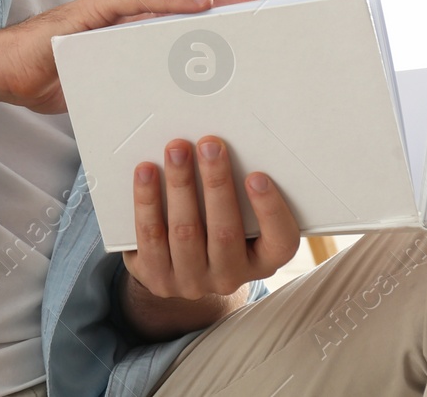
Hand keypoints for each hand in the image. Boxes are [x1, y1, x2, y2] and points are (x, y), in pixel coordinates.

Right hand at [0, 0, 258, 113]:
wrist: (1, 71)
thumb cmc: (44, 81)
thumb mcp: (102, 87)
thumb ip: (131, 84)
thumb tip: (170, 107)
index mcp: (123, 27)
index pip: (173, 11)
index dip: (209, 10)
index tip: (245, 20)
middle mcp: (118, 11)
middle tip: (257, 5)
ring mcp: (106, 7)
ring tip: (239, 2)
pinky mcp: (92, 11)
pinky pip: (139, 0)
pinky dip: (173, 0)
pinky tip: (200, 7)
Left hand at [124, 136, 300, 300]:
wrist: (176, 268)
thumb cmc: (216, 228)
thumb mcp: (240, 218)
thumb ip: (240, 193)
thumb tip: (224, 147)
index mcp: (262, 260)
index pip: (280, 242)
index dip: (270, 210)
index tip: (257, 176)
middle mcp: (230, 276)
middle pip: (225, 232)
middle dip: (216, 183)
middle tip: (210, 145)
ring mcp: (193, 281)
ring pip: (185, 231)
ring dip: (180, 184)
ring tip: (177, 150)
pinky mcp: (158, 277)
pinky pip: (151, 236)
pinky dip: (148, 200)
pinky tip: (146, 171)